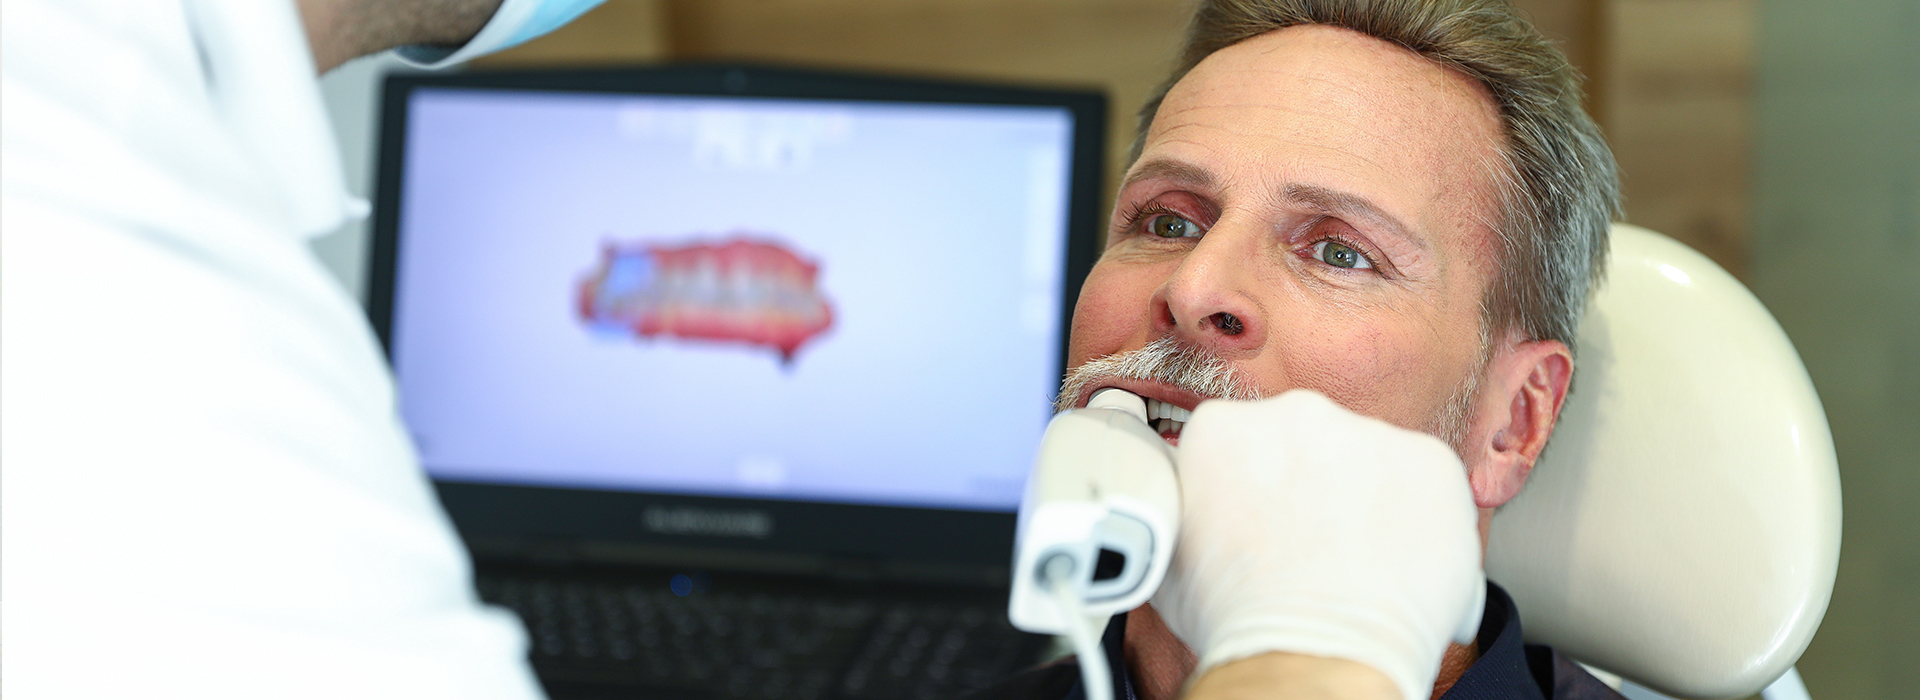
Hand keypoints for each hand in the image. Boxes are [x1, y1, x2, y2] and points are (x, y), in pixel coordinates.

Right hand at [1152, 390, 1484, 699]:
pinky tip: (1396, 562)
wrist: (1315, 658)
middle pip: (1308, 441)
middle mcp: (1297, 416)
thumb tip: (1194, 510)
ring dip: (1366, 498)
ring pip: (1370, 459)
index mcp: (1223, 430)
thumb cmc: (1242, 621)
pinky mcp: (1432, 462)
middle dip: (1311, 483)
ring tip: (1356, 562)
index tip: (1263, 514)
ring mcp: (1370, 434)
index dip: (1253, 483)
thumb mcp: (1171, 557)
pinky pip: (1427, 483)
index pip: (1240, 439)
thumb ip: (1188, 509)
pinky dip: (1421, 517)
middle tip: (1309, 543)